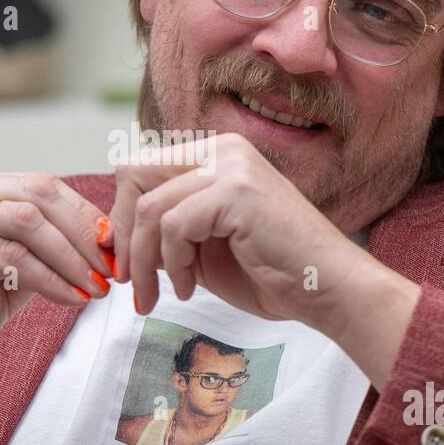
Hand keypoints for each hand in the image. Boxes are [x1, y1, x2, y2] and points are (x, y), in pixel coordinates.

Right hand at [0, 170, 113, 386]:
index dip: (85, 215)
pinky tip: (71, 299)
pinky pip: (10, 257)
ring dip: (71, 257)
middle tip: (112, 268)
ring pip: (29, 222)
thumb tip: (102, 243)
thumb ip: (43, 249)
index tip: (114, 248)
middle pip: (40, 193)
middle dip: (85, 233)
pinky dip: (49, 279)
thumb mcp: (8, 272)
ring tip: (95, 287)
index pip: (41, 184)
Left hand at [106, 132, 376, 334]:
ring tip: (159, 295)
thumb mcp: (204, 246)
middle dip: (124, 233)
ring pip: (149, 206)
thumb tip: (114, 235)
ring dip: (145, 260)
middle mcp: (222, 149)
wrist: (329, 291)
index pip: (140, 167)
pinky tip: (189, 288)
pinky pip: (174, 225)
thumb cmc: (272, 273)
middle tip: (130, 281)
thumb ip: (167, 230)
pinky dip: (172, 264)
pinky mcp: (237, 191)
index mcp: (215, 155)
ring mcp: (231, 165)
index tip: (126, 264)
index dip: (123, 217)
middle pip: (132, 173)